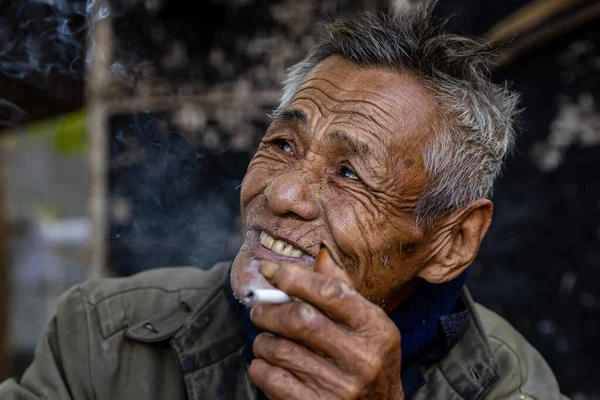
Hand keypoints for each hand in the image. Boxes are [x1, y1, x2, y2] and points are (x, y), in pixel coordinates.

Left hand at [248, 244, 403, 399]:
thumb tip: (320, 254)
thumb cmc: (369, 363)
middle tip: (260, 309)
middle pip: (299, 318)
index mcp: (376, 329)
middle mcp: (361, 358)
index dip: (294, 277)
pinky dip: (260, 367)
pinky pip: (270, 377)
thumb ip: (343, 291)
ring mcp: (339, 387)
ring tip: (268, 340)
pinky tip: (268, 365)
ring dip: (263, 340)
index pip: (330, 292)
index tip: (271, 271)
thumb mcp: (369, 327)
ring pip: (278, 348)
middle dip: (269, 310)